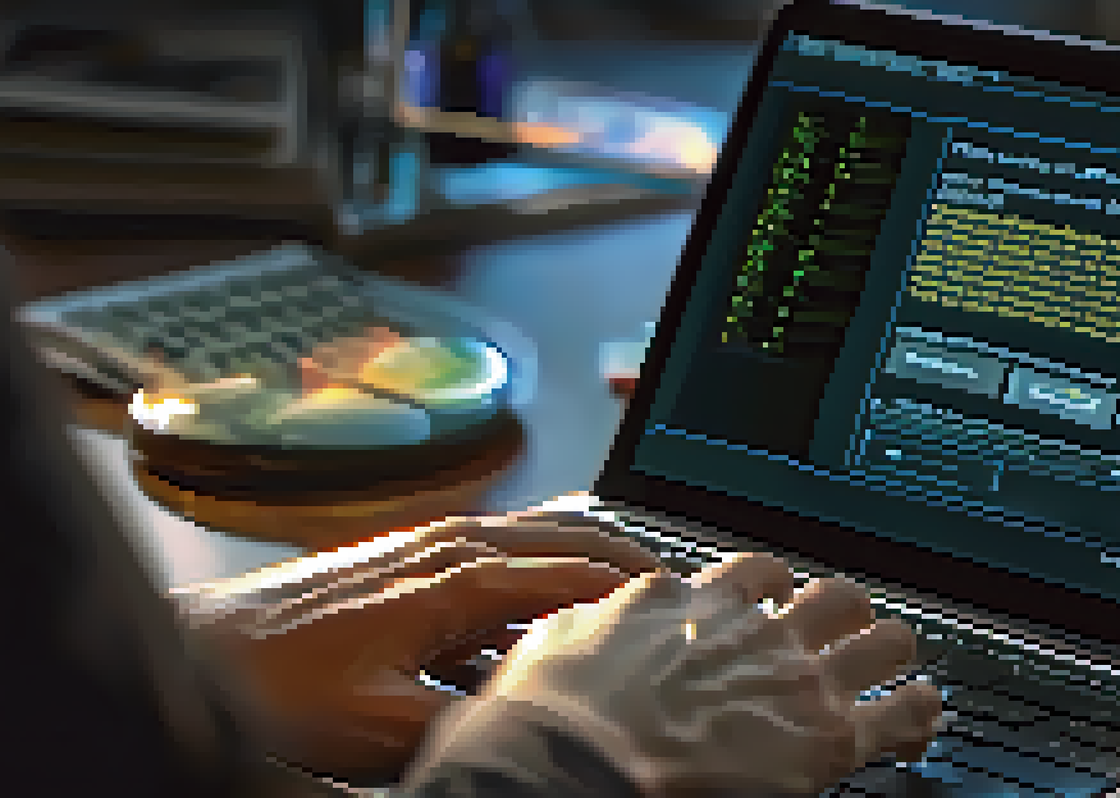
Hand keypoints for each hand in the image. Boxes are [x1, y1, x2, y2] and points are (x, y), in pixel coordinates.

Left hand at [175, 510, 662, 783]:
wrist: (202, 651)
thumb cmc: (278, 686)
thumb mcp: (385, 730)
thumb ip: (471, 724)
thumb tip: (535, 724)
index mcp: (458, 575)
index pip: (579, 570)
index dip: (640, 589)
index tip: (688, 607)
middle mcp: (453, 542)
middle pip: (573, 532)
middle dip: (633, 558)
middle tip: (682, 591)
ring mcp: (432, 542)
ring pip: (541, 532)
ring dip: (591, 556)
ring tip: (635, 591)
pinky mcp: (412, 556)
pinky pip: (505, 548)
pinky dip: (547, 567)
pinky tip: (551, 610)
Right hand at [480, 552, 944, 795]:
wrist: (572, 767)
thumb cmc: (551, 718)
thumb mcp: (555, 641)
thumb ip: (594, 624)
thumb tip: (591, 622)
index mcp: (686, 598)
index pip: (750, 574)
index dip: (769, 587)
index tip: (772, 600)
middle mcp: (753, 626)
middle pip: (830, 594)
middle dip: (841, 610)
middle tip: (840, 629)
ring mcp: (796, 676)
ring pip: (883, 635)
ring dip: (891, 647)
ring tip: (895, 661)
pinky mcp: (827, 735)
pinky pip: (902, 710)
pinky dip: (919, 711)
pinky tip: (924, 715)